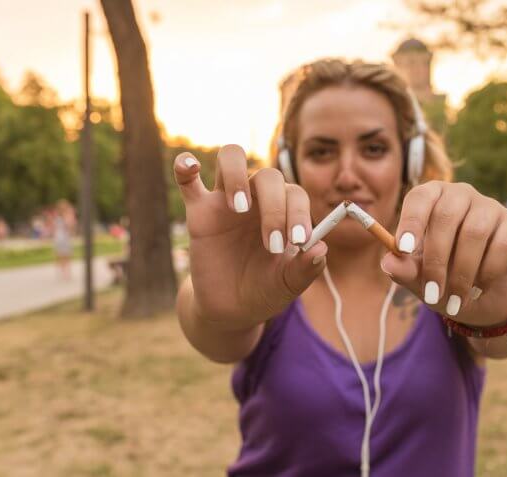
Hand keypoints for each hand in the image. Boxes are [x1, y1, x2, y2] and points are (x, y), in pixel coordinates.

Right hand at [173, 145, 327, 328]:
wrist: (231, 310)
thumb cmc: (264, 289)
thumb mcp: (287, 284)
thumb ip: (305, 268)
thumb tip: (321, 248)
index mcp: (283, 210)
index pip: (295, 193)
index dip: (299, 212)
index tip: (298, 242)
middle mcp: (257, 198)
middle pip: (268, 176)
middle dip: (274, 207)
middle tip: (271, 244)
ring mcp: (225, 200)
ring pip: (231, 158)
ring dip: (237, 176)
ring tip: (239, 207)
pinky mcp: (199, 210)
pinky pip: (187, 180)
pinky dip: (185, 165)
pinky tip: (189, 166)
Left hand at [379, 181, 506, 325]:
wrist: (483, 300)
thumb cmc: (444, 280)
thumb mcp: (419, 280)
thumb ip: (404, 269)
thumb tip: (389, 262)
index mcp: (432, 199)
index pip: (420, 197)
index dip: (411, 220)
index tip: (403, 249)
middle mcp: (462, 195)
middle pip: (447, 215)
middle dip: (437, 260)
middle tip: (433, 293)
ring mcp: (491, 207)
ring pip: (475, 232)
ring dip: (463, 272)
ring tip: (456, 299)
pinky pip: (502, 244)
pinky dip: (488, 272)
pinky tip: (480, 289)